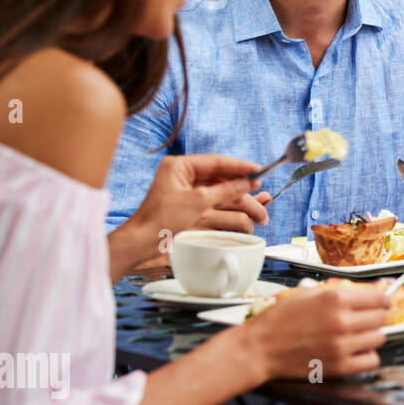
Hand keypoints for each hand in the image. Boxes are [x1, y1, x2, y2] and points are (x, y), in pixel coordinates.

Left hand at [128, 154, 267, 254]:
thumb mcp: (198, 202)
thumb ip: (225, 190)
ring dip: (239, 200)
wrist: (142, 242)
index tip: (258, 170)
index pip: (216, 162)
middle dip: (242, 187)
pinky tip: (246, 212)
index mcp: (179, 167)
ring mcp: (186, 192)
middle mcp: (183, 177)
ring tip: (259, 210)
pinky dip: (230, 208)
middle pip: (220, 177)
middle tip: (261, 191)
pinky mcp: (189, 207)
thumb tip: (247, 182)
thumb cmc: (160, 219)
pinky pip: (215, 204)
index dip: (239, 166)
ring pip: (220, 192)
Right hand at [242, 281, 388, 379]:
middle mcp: (342, 321)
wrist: (259, 349)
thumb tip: (368, 291)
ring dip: (371, 336)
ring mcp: (342, 345)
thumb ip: (338, 293)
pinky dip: (367, 356)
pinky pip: (372, 361)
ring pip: (379, 338)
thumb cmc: (279, 321)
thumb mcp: (308, 294)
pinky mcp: (340, 366)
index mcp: (335, 299)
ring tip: (357, 335)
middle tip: (365, 319)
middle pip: (381, 318)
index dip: (383, 299)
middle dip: (376, 316)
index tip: (382, 302)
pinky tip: (355, 351)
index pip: (379, 298)